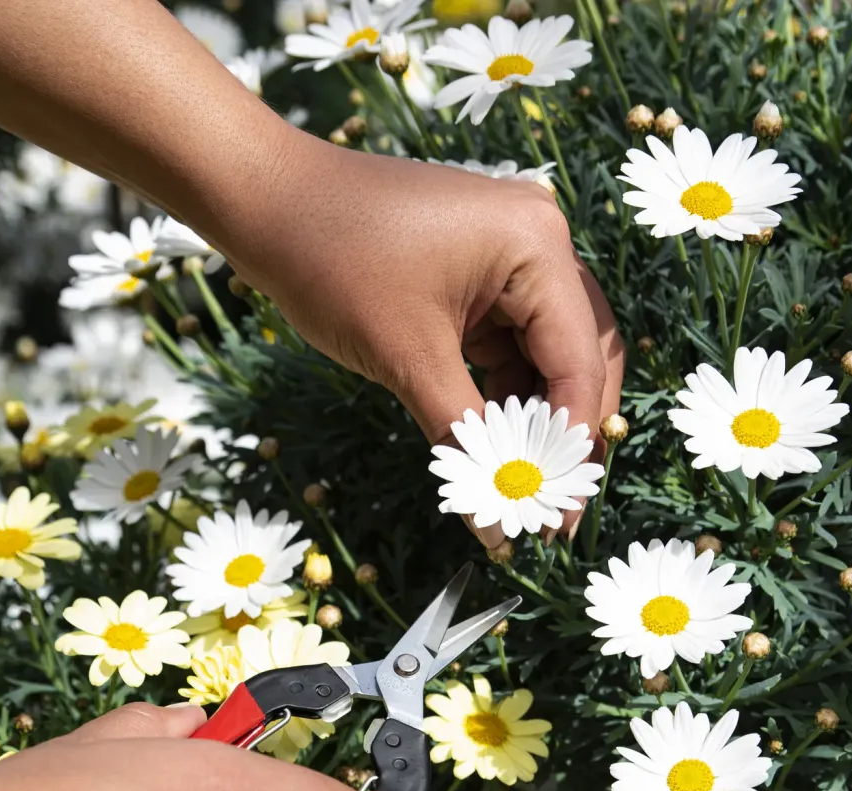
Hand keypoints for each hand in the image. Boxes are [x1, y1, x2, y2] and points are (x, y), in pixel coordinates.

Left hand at [226, 132, 624, 546]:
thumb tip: (495, 526)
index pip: (577, 361)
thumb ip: (462, 441)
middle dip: (567, 431)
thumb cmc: (335, 264)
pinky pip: (513, 343)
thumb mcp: (408, 360)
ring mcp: (512, 254)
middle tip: (554, 505)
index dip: (572, 443)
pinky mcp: (482, 273)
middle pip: (582, 354)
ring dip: (536, 417)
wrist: (270, 203)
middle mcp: (540, 241)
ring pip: (549, 354)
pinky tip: (494, 444)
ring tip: (520, 484)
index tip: (559, 512)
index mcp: (536, 246)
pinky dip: (506, 393)